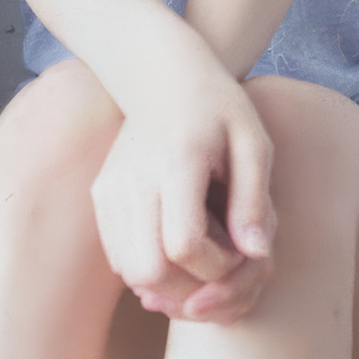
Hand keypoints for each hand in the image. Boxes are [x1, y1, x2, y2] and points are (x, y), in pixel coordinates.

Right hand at [90, 71, 275, 324]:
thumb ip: (254, 200)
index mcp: (175, 165)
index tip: (240, 250)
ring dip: (169, 281)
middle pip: (150, 271)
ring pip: (130, 272)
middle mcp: (133, 181)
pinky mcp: (101, 197)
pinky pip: (120, 258)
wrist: (160, 74)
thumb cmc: (218, 108)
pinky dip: (149, 267)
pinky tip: (176, 246)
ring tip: (201, 255)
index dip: (217, 266)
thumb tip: (257, 255)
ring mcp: (109, 190)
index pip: (184, 247)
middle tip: (220, 263)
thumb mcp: (253, 143)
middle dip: (192, 284)